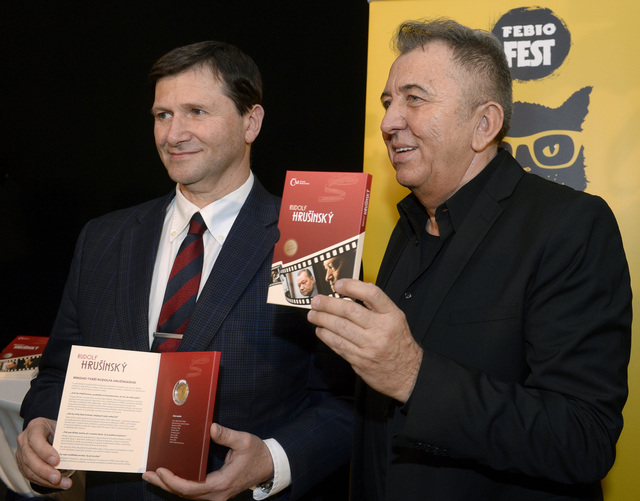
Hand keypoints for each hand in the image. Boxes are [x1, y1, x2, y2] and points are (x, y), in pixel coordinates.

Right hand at [16, 417, 71, 489]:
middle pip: (31, 458)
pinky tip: (56, 484)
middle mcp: (24, 440)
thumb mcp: (62, 427)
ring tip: (61, 483)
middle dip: (45, 470)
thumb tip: (82, 446)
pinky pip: (32, 476)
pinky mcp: (23, 465)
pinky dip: (44, 482)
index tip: (56, 460)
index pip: (36, 439)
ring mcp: (21, 454)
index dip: (45, 451)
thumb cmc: (56, 428)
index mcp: (35, 427)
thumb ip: (67, 436)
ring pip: (30, 470)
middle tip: (57, 478)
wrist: (48, 431)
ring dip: (46, 480)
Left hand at [142, 423, 273, 499]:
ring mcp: (216, 497)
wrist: (269, 467)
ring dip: (170, 487)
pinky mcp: (215, 494)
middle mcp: (217, 495)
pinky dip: (180, 486)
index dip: (173, 481)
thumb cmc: (257, 453)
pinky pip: (194, 494)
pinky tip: (170, 478)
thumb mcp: (244, 441)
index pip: (192, 487)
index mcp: (222, 483)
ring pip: (188, 496)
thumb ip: (227, 435)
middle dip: (164, 484)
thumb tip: (211, 427)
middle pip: (184, 494)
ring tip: (153, 476)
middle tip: (147, 474)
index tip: (161, 470)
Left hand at [308, 279, 422, 402]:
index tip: (338, 284)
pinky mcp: (360, 361)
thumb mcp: (395, 320)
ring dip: (322, 320)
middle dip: (328, 304)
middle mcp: (381, 330)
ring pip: (340, 328)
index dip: (352, 286)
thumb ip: (375, 308)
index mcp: (392, 315)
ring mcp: (370, 346)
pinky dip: (326, 336)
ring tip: (313, 315)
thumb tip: (347, 294)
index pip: (371, 294)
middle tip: (316, 301)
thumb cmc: (398, 343)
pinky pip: (338, 345)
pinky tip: (321, 330)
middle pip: (349, 311)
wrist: (408, 374)